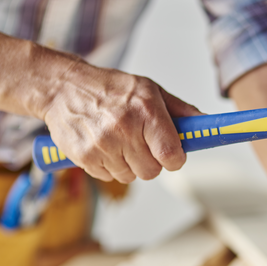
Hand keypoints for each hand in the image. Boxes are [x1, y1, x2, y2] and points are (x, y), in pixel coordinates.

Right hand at [43, 60, 202, 182]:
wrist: (63, 88)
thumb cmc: (109, 88)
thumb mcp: (148, 89)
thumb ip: (179, 110)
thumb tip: (204, 123)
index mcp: (145, 110)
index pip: (171, 154)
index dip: (175, 159)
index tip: (172, 155)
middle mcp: (124, 128)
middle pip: (152, 171)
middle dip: (151, 161)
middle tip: (140, 143)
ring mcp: (102, 144)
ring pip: (130, 176)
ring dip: (128, 165)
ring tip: (118, 141)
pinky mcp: (84, 157)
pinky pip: (109, 177)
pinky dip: (109, 166)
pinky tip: (103, 146)